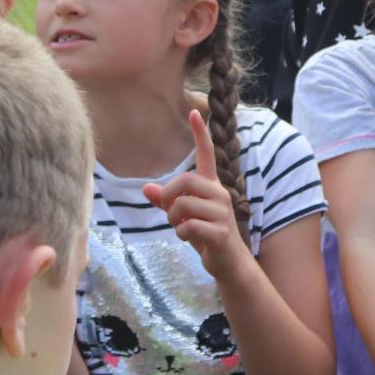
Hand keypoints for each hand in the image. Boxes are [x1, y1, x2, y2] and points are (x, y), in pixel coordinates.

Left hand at [143, 109, 248, 279]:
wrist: (229, 263)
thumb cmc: (205, 235)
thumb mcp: (183, 216)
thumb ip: (166, 202)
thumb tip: (146, 189)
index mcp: (211, 186)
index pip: (207, 154)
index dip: (200, 134)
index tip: (194, 111)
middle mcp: (219, 194)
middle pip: (185, 181)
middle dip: (169, 197)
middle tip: (170, 212)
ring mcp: (222, 212)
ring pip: (183, 204)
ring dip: (172, 219)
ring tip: (180, 227)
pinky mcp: (221, 231)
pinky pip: (188, 226)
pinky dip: (181, 234)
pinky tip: (189, 239)